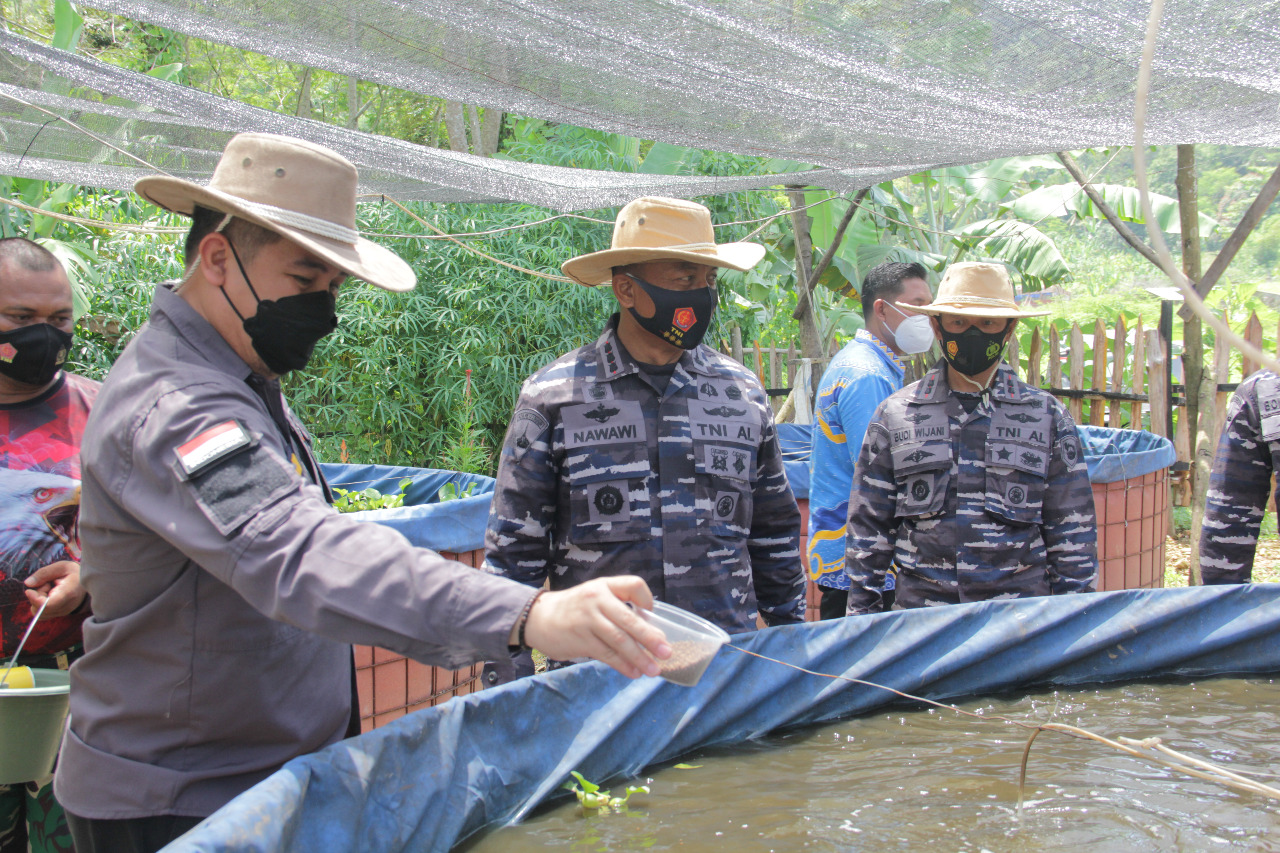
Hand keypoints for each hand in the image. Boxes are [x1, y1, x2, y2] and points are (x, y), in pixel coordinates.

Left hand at [24, 561, 86, 618]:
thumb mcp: (61, 566)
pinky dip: (40, 605)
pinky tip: (48, 596)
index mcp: (69, 593)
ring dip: (38, 601)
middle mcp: (67, 606)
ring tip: (49, 590)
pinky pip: (42, 615)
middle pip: (40, 609)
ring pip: (39, 613)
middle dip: (37, 596)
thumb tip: (28, 584)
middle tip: (46, 584)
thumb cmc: (74, 573)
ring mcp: (64, 613)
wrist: (88, 583)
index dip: (34, 599)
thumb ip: (44, 573)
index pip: (47, 605)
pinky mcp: (59, 615)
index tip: (29, 590)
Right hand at [519, 577, 670, 678]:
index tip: (652, 614)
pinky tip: (633, 672)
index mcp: (604, 586)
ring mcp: (588, 621)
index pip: (633, 585)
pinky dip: (622, 665)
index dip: (647, 599)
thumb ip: (619, 606)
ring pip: (619, 641)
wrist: (539, 618)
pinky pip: (606, 654)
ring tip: (654, 670)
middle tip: (666, 652)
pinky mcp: (581, 640)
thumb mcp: (595, 596)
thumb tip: (650, 630)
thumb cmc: (575, 608)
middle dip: (650, 638)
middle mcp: (597, 600)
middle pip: (629, 620)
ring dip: (639, 657)